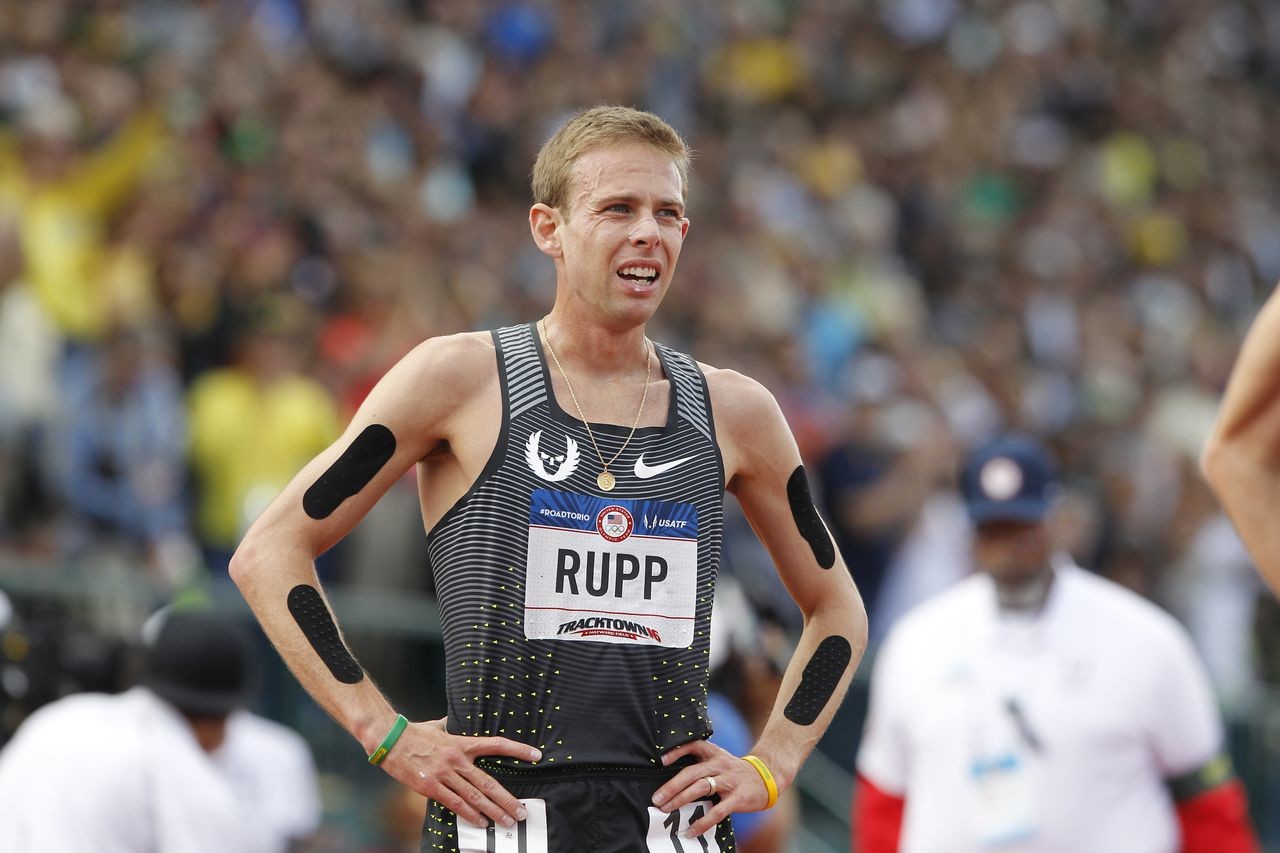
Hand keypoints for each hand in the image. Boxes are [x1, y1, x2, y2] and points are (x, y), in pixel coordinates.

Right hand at [378, 717, 541, 828]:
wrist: (389, 739)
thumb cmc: (414, 732)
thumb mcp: (438, 726)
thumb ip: (451, 727)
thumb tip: (456, 719)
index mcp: (462, 743)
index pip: (496, 744)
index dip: (518, 749)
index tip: (536, 756)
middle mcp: (457, 759)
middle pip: (489, 781)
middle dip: (507, 799)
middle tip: (522, 811)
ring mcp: (444, 773)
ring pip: (475, 796)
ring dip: (493, 811)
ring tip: (507, 821)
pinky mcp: (430, 786)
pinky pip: (454, 803)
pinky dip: (469, 814)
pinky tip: (481, 823)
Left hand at [651, 739, 771, 837]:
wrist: (768, 777)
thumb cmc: (737, 772)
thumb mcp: (721, 760)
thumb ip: (702, 764)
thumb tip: (674, 779)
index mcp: (715, 754)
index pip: (694, 745)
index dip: (677, 751)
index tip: (661, 760)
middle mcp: (720, 765)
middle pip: (692, 772)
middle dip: (672, 786)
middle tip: (657, 798)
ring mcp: (729, 781)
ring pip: (701, 788)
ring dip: (681, 799)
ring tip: (667, 810)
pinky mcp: (738, 798)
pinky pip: (717, 811)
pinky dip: (702, 822)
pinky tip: (691, 830)